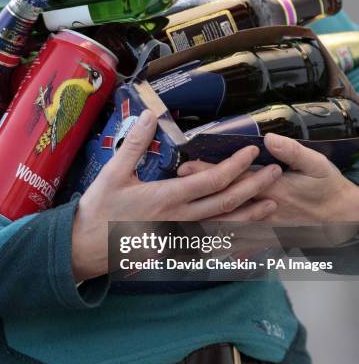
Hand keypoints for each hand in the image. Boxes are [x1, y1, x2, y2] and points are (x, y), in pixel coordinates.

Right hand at [71, 111, 281, 280]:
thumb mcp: (113, 172)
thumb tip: (150, 115)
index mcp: (167, 198)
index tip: (252, 153)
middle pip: (226, 205)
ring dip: (250, 216)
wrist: (87, 247)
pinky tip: (246, 236)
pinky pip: (211, 246)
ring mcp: (180, 237)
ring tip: (272, 204)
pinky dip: (233, 241)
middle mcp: (180, 219)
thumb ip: (134, 144)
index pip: (211, 181)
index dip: (235, 166)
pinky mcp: (177, 248)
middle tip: (275, 173)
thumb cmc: (99, 209)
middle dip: (254, 188)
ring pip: (224, 228)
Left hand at [180, 133, 358, 247]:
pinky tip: (198, 247)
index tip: (185, 167)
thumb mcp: (317, 164)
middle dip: (195, 195)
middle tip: (171, 188)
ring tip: (175, 214)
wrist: (340, 219)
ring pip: (226, 225)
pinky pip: (237, 245)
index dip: (207, 171)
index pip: (233, 178)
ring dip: (200, 218)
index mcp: (272, 188)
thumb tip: (270, 140)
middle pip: (222, 200)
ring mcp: (262, 227)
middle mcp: (262, 210)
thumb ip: (293, 152)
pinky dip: (216, 245)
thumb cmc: (327, 189)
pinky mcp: (264, 238)